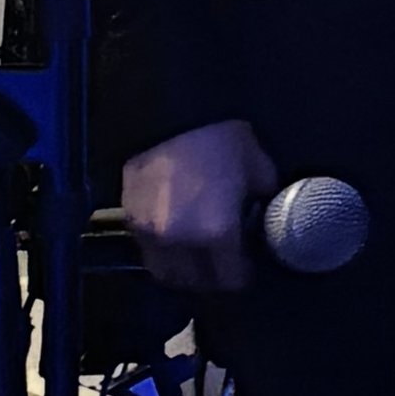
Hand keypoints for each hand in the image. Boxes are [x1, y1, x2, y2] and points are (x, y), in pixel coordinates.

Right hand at [119, 117, 277, 292]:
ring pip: (167, 274)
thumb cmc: (220, 138)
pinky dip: (162, 252)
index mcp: (218, 233)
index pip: (231, 280)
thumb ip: (264, 201)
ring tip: (195, 255)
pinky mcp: (130, 220)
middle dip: (213, 277)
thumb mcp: (259, 168)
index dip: (242, 275)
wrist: (171, 111)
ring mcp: (150, 235)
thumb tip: (263, 217)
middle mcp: (181, 243)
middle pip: (197, 284)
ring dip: (183, 271)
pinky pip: (147, 251)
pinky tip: (174, 236)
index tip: (246, 265)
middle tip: (222, 262)